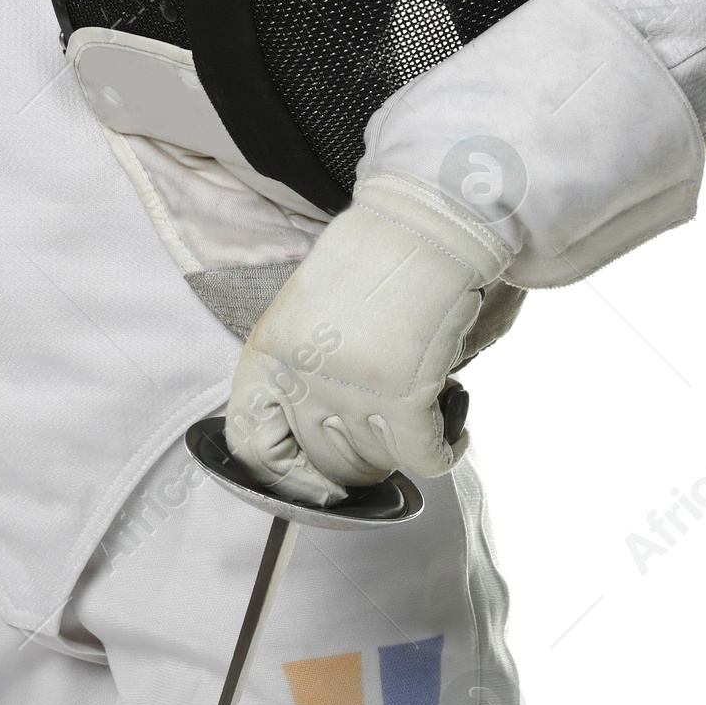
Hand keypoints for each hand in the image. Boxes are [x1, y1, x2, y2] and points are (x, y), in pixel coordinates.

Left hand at [225, 175, 507, 504]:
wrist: (424, 222)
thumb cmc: (374, 257)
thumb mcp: (308, 309)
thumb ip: (302, 367)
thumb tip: (318, 433)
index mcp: (268, 350)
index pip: (252, 444)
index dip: (284, 476)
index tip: (315, 482)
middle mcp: (302, 376)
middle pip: (323, 464)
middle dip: (358, 464)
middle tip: (385, 437)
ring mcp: (351, 391)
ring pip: (375, 465)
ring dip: (401, 451)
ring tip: (419, 414)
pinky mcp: (404, 398)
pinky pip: (425, 459)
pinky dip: (446, 449)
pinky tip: (453, 425)